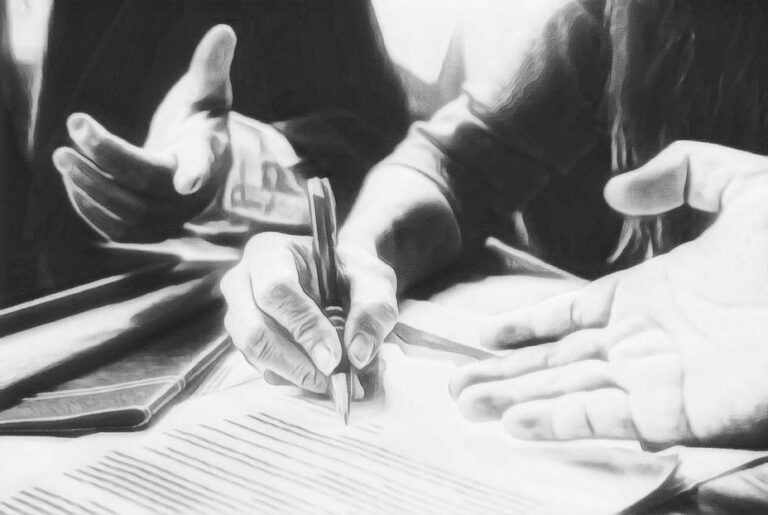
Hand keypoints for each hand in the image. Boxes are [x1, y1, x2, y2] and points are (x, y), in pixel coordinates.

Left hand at [52, 25, 235, 241]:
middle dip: (109, 157)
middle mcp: (192, 194)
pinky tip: (73, 180)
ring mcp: (172, 217)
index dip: (196, 173)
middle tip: (74, 129)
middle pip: (148, 182)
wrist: (197, 166)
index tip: (187, 181)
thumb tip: (224, 30)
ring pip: (130, 212)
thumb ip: (210, 66)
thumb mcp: (208, 93)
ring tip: (62, 156)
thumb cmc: (199, 123)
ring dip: (91, 184)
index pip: (202, 165)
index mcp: (207, 155)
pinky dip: (91, 208)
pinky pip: (119, 231)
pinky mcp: (151, 231)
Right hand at [220, 232, 397, 393]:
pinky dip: (293, 378)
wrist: (339, 280)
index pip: (276, 291)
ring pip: (254, 355)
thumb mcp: (373, 280)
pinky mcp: (244, 342)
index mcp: (270, 253)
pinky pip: (261, 367)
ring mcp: (238, 314)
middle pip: (254, 331)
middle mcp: (242, 282)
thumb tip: (358, 353)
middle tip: (331, 379)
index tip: (333, 358)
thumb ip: (372, 309)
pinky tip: (320, 374)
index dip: (305, 328)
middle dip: (295, 362)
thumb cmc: (351, 274)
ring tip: (330, 379)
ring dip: (295, 374)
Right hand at [450, 141, 767, 447]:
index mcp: (652, 294)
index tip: (488, 333)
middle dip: (505, 374)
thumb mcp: (744, 186)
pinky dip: (558, 423)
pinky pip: (603, 419)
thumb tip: (614, 192)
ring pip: (568, 392)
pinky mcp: (673, 412)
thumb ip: (680, 173)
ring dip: (516, 400)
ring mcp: (655, 378)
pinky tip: (517, 423)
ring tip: (467, 405)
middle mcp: (645, 341)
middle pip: (558, 361)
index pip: (574, 316)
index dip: (529, 325)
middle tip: (456, 384)